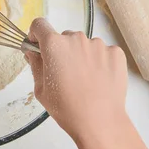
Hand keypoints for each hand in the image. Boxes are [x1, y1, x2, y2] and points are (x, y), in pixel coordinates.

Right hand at [25, 19, 148, 148]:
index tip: (39, 46)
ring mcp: (98, 45)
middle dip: (61, 50)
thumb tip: (32, 52)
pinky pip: (102, 52)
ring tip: (84, 80)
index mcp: (54, 45)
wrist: (100, 122)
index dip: (36, 35)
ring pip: (84, 45)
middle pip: (64, 37)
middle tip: (64, 73)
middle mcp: (76, 39)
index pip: (39, 25)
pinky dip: (99, 61)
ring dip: (81, 56)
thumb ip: (35, 65)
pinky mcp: (115, 53)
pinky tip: (98, 80)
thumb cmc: (66, 108)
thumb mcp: (41, 89)